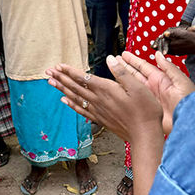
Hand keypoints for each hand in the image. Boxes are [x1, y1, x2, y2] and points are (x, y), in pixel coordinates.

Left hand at [46, 61, 163, 143]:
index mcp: (107, 90)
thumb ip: (122, 72)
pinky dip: (71, 104)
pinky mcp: (100, 119)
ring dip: (62, 89)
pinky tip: (64, 101)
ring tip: (51, 82)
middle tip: (48, 71)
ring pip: (76, 98)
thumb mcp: (139, 87)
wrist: (144, 135)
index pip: (84, 78)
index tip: (58, 65)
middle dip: (61, 78)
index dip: (70, 71)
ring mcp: (98, 111)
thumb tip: (110, 58)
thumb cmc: (145, 110)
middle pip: (75, 87)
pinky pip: (81, 110)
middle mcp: (99, 100)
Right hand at [115, 50, 194, 133]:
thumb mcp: (180, 80)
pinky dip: (125, 94)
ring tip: (113, 70)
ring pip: (132, 86)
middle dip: (125, 67)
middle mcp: (153, 88)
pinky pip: (133, 99)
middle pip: (135, 75)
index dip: (133, 60)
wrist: (187, 120)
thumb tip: (159, 54)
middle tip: (115, 60)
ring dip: (122, 78)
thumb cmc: (188, 100)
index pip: (144, 67)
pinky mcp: (146, 109)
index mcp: (161, 79)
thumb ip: (168, 67)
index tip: (124, 55)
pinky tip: (117, 89)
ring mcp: (148, 99)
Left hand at [152, 25, 194, 56]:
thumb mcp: (183, 33)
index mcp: (173, 44)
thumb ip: (173, 33)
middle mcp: (174, 49)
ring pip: (167, 50)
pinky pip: (171, 52)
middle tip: (153, 46)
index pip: (162, 42)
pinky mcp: (180, 53)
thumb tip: (164, 34)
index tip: (154, 43)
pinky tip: (167, 50)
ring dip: (162, 48)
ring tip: (158, 48)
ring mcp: (177, 52)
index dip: (158, 41)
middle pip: (163, 47)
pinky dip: (168, 50)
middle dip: (159, 46)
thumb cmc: (193, 38)